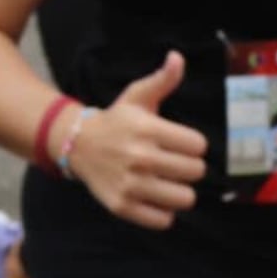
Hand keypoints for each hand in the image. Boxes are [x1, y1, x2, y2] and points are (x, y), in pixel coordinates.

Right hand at [66, 52, 207, 229]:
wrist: (77, 144)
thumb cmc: (117, 120)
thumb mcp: (137, 96)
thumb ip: (162, 80)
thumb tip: (178, 57)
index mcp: (148, 129)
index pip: (199, 146)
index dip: (192, 144)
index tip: (178, 143)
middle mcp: (140, 158)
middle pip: (195, 172)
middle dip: (187, 167)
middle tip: (172, 162)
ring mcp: (131, 185)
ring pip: (185, 199)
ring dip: (179, 191)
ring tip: (166, 181)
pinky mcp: (123, 207)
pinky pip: (164, 220)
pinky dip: (163, 212)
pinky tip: (154, 197)